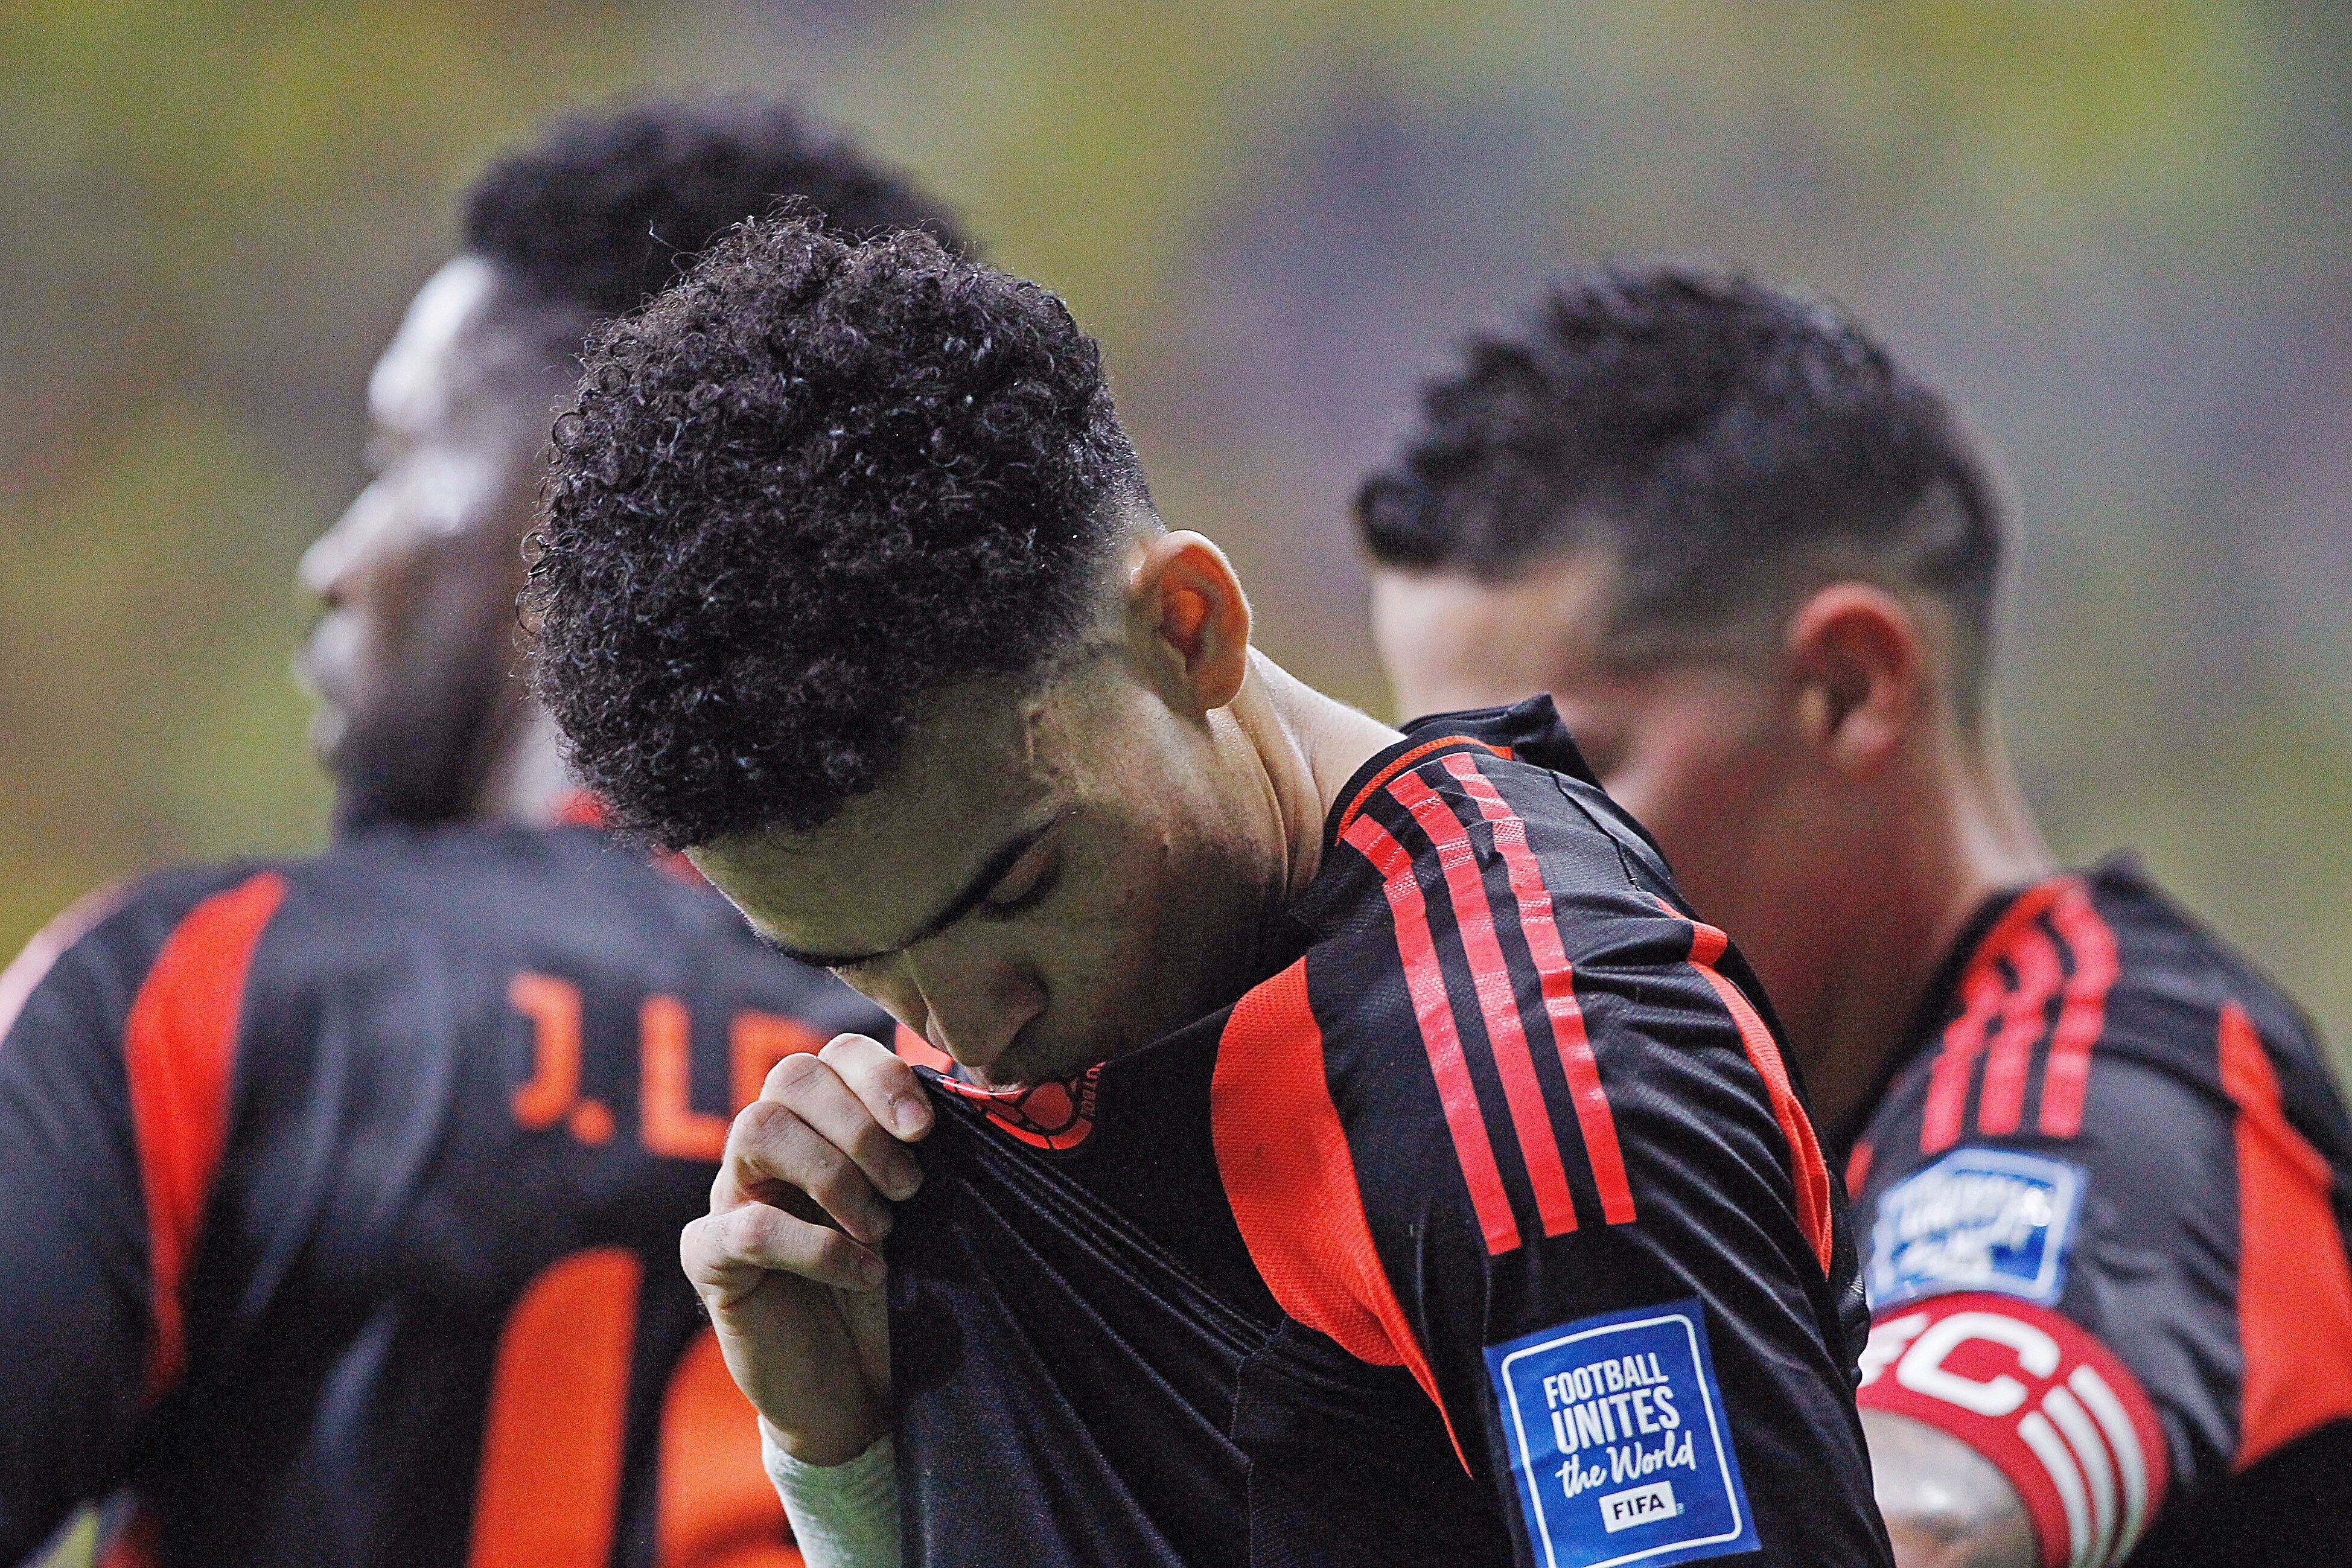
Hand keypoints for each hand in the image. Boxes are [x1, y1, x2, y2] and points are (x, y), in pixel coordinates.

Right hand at [682, 1032, 933, 1464]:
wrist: (859, 1388)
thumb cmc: (894, 1291)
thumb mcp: (919, 1214)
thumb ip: (922, 1154)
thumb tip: (966, 1097)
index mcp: (820, 1125)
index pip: (834, 1054)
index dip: (880, 1076)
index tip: (925, 1130)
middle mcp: (769, 1149)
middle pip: (791, 1074)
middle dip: (861, 1126)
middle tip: (909, 1188)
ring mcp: (731, 1196)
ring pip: (758, 1128)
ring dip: (834, 1175)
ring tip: (882, 1229)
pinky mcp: (710, 1257)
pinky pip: (745, 1225)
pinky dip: (817, 1247)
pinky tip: (864, 1274)